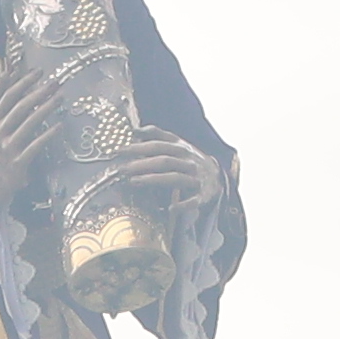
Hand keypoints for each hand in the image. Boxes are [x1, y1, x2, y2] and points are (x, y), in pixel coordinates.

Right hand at [0, 61, 75, 200]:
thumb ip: (0, 97)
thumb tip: (9, 70)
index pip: (8, 95)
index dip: (23, 81)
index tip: (38, 71)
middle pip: (20, 106)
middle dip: (39, 92)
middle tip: (54, 83)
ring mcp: (7, 146)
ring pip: (29, 123)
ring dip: (46, 108)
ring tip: (60, 98)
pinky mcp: (18, 161)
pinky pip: (36, 145)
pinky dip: (48, 134)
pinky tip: (60, 125)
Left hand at [100, 133, 218, 211]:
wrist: (218, 176)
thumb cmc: (190, 159)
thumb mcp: (178, 144)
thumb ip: (158, 135)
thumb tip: (135, 129)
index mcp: (181, 147)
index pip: (159, 144)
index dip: (140, 146)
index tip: (121, 150)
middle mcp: (189, 160)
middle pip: (164, 160)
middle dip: (142, 164)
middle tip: (122, 169)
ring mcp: (196, 177)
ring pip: (174, 177)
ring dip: (154, 179)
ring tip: (134, 182)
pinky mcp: (203, 195)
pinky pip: (194, 200)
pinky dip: (183, 204)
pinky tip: (171, 209)